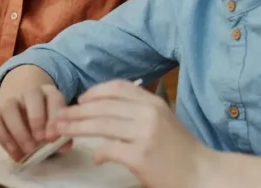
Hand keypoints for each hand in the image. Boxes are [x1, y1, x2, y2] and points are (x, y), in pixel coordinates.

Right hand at [0, 84, 70, 161]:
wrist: (25, 117)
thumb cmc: (45, 126)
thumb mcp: (55, 128)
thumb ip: (61, 136)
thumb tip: (65, 146)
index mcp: (49, 93)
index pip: (54, 97)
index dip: (54, 116)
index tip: (53, 137)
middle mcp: (30, 93)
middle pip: (31, 95)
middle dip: (36, 118)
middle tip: (40, 140)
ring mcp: (12, 101)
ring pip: (10, 107)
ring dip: (18, 130)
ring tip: (27, 150)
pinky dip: (3, 138)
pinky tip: (14, 153)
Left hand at [49, 79, 213, 187]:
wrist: (202, 173)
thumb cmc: (180, 150)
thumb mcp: (162, 120)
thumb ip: (137, 112)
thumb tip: (105, 114)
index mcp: (152, 102)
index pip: (116, 88)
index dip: (94, 93)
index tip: (80, 100)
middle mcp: (147, 113)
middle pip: (102, 106)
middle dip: (76, 112)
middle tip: (59, 117)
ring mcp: (143, 133)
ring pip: (100, 124)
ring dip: (77, 128)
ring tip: (62, 131)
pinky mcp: (140, 155)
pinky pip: (109, 149)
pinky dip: (98, 152)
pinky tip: (95, 157)